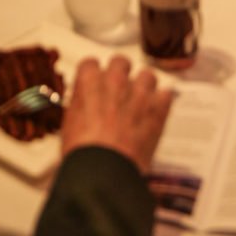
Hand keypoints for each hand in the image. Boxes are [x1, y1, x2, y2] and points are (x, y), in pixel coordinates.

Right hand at [59, 55, 172, 172]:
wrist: (103, 173)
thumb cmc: (83, 155)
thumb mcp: (69, 125)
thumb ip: (80, 105)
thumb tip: (85, 105)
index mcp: (89, 82)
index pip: (90, 64)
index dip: (93, 76)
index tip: (95, 84)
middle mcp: (115, 80)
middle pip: (120, 61)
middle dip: (120, 74)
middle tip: (118, 91)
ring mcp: (139, 92)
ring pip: (146, 75)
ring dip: (144, 86)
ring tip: (141, 102)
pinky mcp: (157, 108)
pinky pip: (166, 94)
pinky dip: (162, 102)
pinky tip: (156, 111)